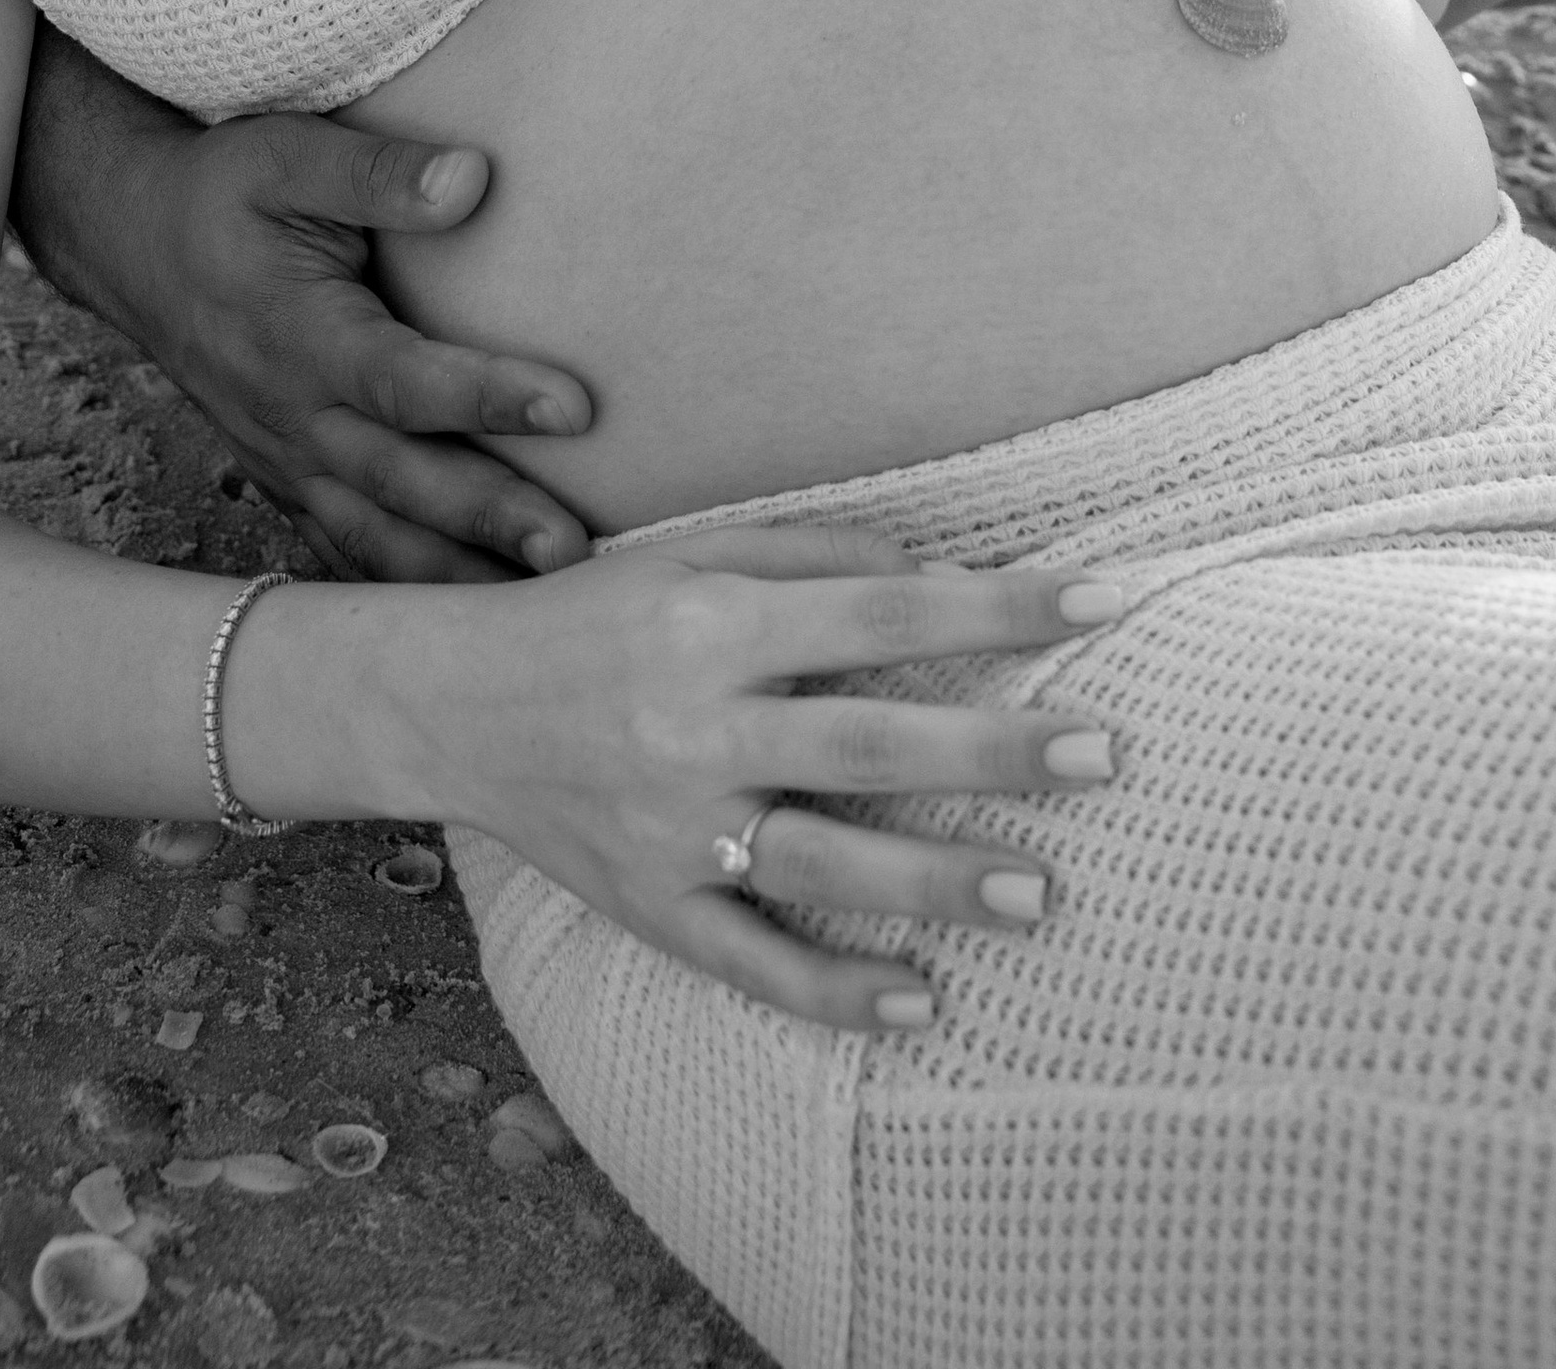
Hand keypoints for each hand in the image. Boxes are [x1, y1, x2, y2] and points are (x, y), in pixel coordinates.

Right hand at [11, 38, 595, 582]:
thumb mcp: (288, 156)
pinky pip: (349, 548)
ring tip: (550, 604)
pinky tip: (471, 622)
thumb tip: (474, 177)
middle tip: (575, 549)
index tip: (576, 408)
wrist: (136, 246)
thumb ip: (379, 173)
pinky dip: (405, 589)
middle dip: (490, 518)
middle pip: (404, 480)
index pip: (405, 379)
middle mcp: (295, 416)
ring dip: (459, 577)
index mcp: (302, 337)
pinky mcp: (291, 480)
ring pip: (378, 536)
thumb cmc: (223, 195)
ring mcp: (290, 460)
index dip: (487, 396)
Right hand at [413, 528, 1124, 1028]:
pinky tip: (918, 1005)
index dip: (999, 606)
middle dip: (995, 749)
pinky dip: (832, 992)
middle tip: (1104, 753)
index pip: (885, 612)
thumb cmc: (594, 613)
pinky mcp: (649, 909)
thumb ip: (814, 553)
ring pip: (823, 865)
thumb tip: (933, 568)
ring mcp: (674, 831)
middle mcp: (698, 729)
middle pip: (871, 744)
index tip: (1103, 599)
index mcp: (717, 624)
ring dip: (936, 881)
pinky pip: (748, 963)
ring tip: (1039, 892)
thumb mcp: (693, 551)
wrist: (451, 704)